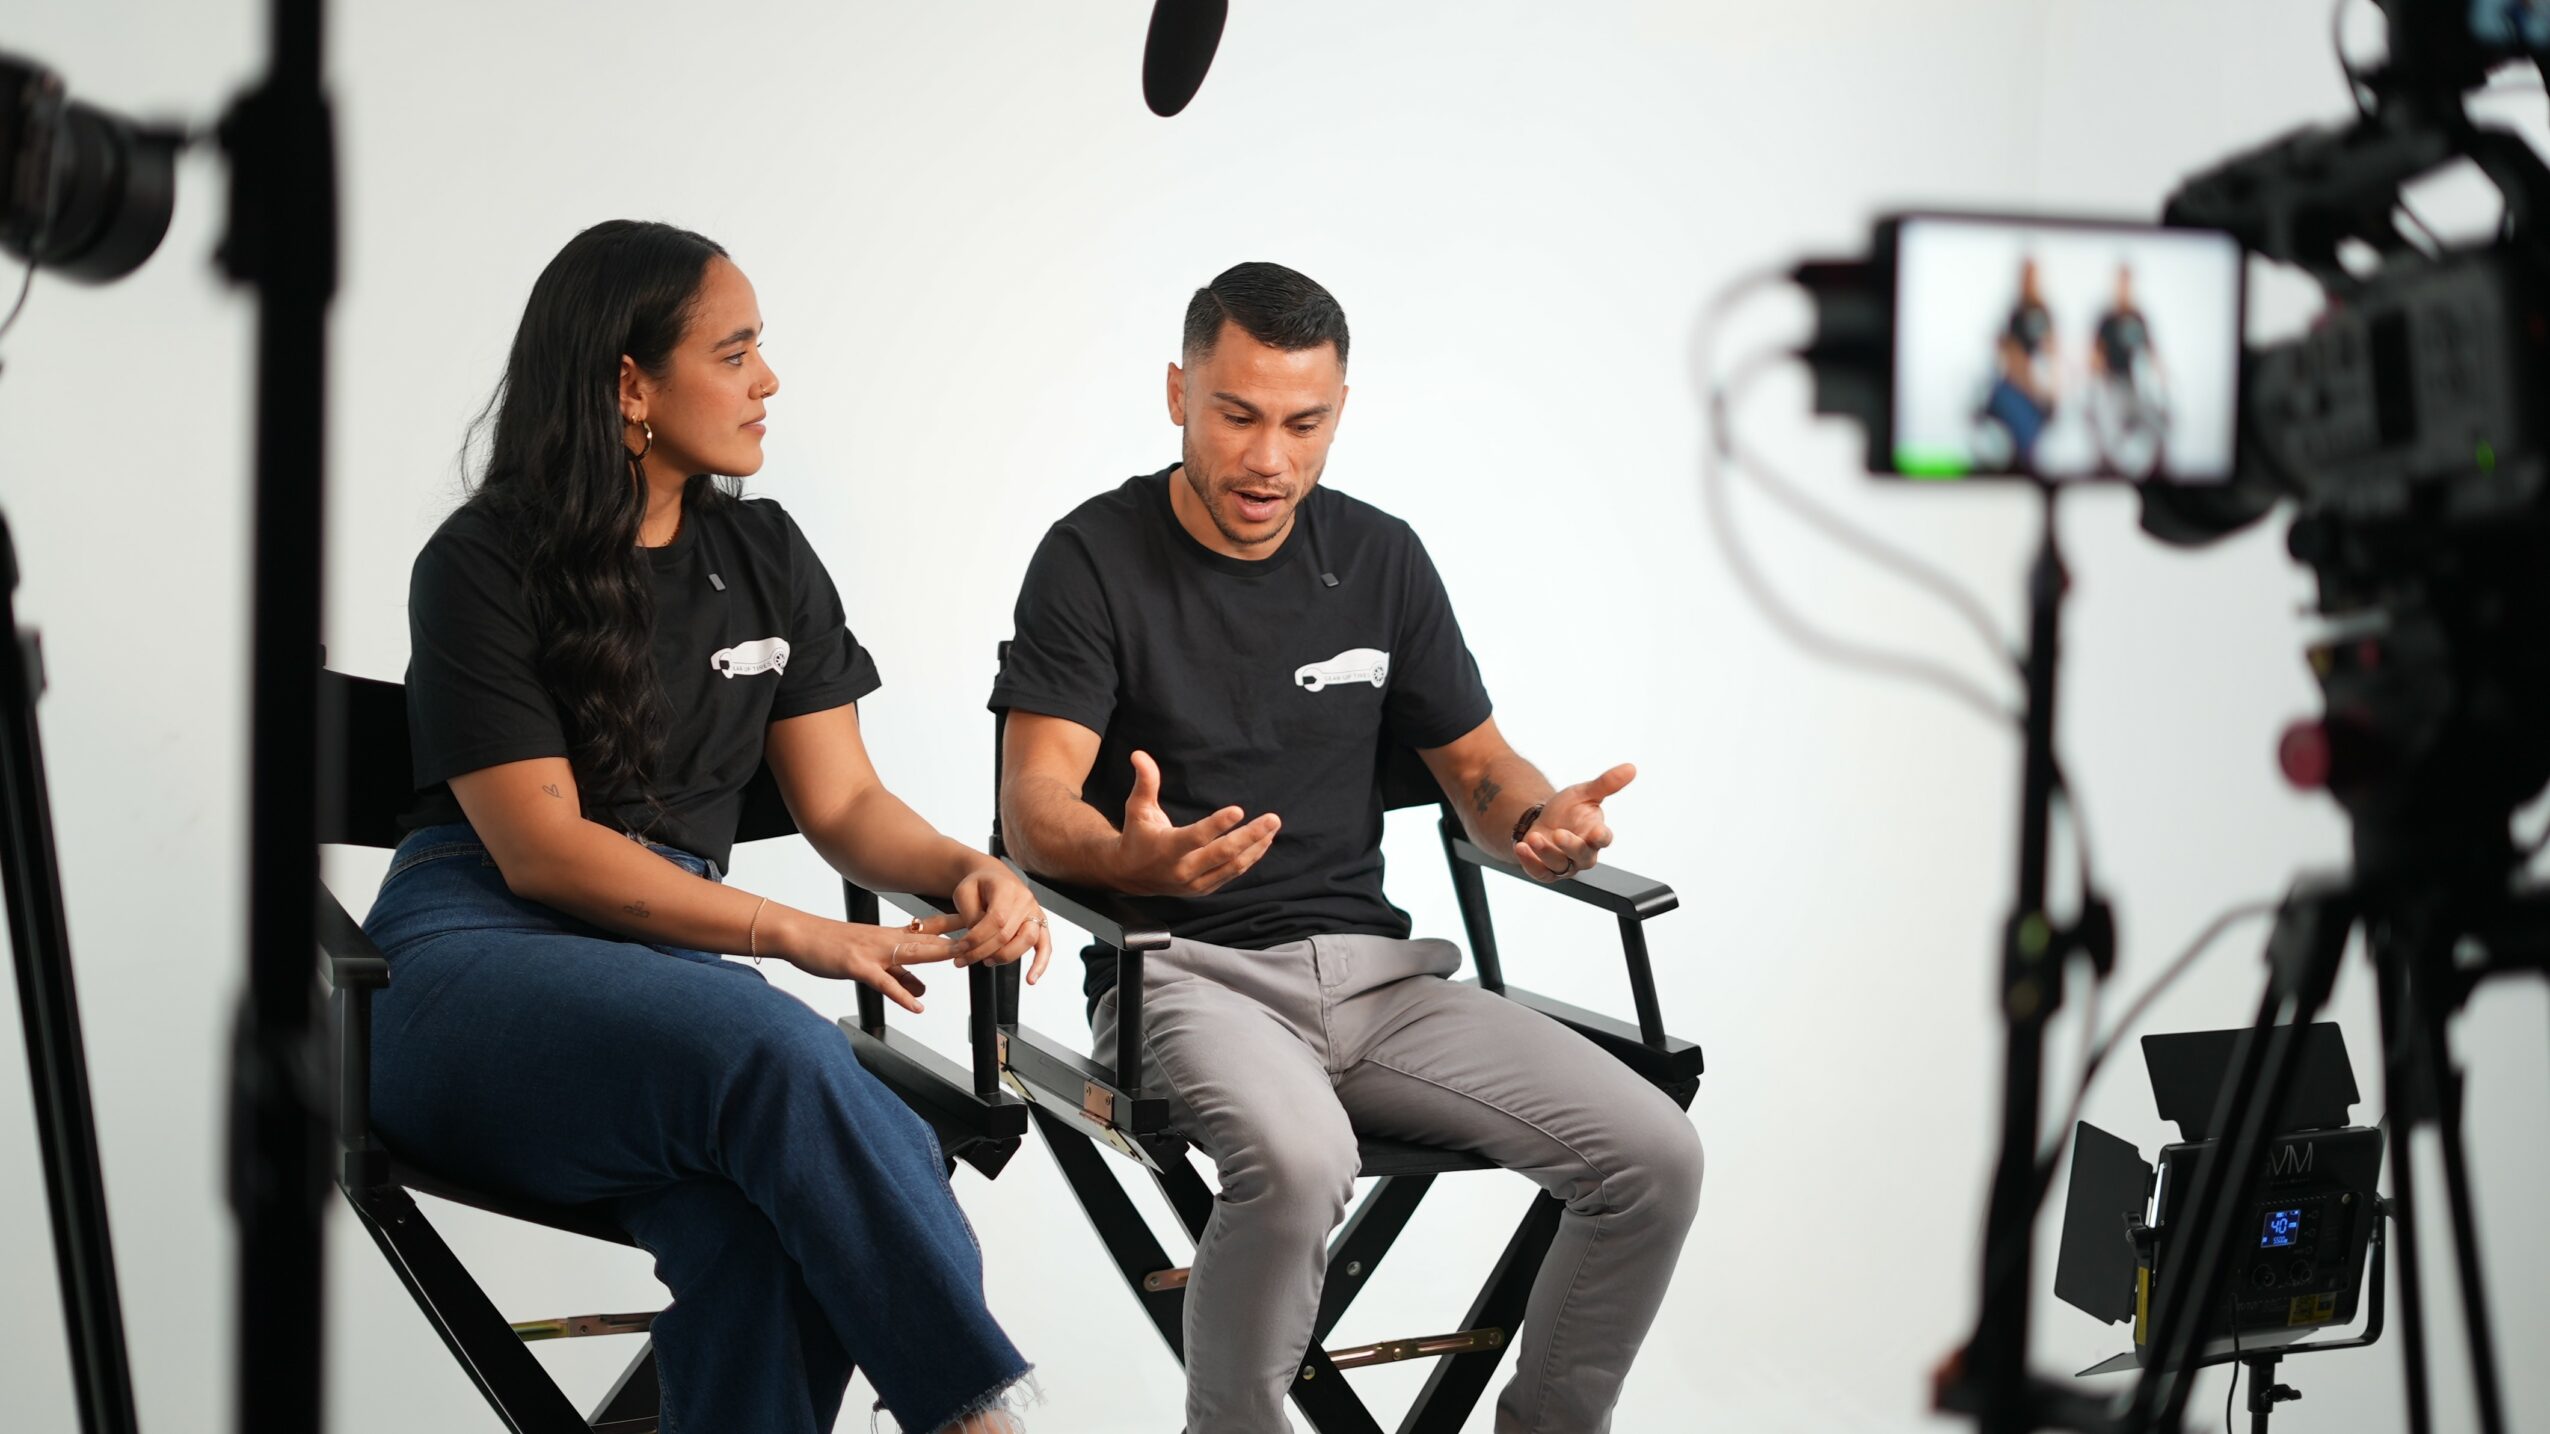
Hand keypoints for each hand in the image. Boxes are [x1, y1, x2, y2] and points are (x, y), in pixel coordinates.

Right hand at [781, 911, 967, 1013]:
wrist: (801, 935)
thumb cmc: (834, 946)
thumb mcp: (872, 960)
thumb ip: (899, 976)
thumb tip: (924, 992)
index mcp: (892, 937)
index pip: (931, 928)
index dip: (959, 926)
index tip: (984, 920)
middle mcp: (887, 940)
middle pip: (929, 938)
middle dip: (959, 938)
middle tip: (987, 934)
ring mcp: (873, 952)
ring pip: (912, 953)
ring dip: (938, 954)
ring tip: (964, 957)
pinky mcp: (857, 966)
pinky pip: (883, 981)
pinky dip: (902, 993)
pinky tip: (918, 1005)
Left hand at [948, 861, 1052, 985]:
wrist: (993, 876)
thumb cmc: (979, 885)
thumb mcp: (964, 892)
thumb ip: (970, 915)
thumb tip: (977, 939)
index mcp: (1007, 888)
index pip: (996, 919)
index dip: (977, 938)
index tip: (960, 948)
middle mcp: (1025, 900)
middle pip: (1008, 934)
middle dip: (983, 951)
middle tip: (963, 960)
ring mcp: (1035, 912)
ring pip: (1027, 941)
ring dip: (1005, 957)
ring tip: (986, 961)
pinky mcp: (1039, 924)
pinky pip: (1045, 946)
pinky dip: (1040, 964)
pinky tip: (1031, 979)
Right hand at [1112, 749, 1280, 895]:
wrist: (1131, 876)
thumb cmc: (1138, 835)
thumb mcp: (1138, 808)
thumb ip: (1145, 782)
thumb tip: (1139, 754)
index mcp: (1167, 849)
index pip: (1197, 837)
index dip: (1218, 824)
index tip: (1239, 810)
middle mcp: (1183, 870)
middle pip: (1223, 854)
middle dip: (1251, 836)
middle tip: (1273, 819)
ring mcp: (1196, 883)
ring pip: (1233, 866)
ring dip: (1256, 846)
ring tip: (1272, 827)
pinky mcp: (1205, 888)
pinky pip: (1232, 873)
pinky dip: (1250, 857)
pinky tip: (1263, 841)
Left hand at [1515, 762, 1634, 881]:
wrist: (1543, 820)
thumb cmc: (1569, 809)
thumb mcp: (1584, 792)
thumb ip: (1606, 783)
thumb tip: (1631, 767)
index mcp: (1596, 834)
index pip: (1603, 839)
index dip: (1601, 837)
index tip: (1598, 832)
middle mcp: (1583, 853)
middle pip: (1581, 855)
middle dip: (1571, 846)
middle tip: (1560, 833)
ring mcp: (1564, 864)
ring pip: (1558, 864)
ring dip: (1546, 851)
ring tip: (1534, 837)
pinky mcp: (1545, 870)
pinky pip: (1539, 872)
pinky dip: (1530, 862)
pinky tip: (1521, 848)